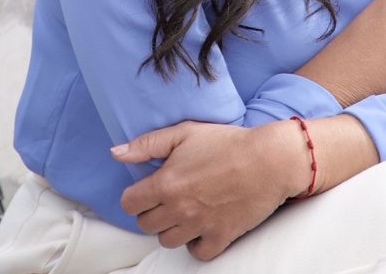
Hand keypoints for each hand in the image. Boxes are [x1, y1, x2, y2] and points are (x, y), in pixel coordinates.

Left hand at [114, 120, 303, 259]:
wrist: (269, 160)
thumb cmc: (227, 142)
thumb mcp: (185, 132)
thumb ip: (147, 144)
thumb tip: (116, 153)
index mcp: (166, 183)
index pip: (129, 204)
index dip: (135, 196)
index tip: (147, 190)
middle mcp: (178, 209)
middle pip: (145, 225)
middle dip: (152, 211)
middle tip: (168, 198)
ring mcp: (199, 226)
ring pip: (167, 241)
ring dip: (172, 228)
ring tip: (184, 212)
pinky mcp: (221, 237)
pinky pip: (197, 253)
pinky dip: (196, 243)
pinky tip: (201, 227)